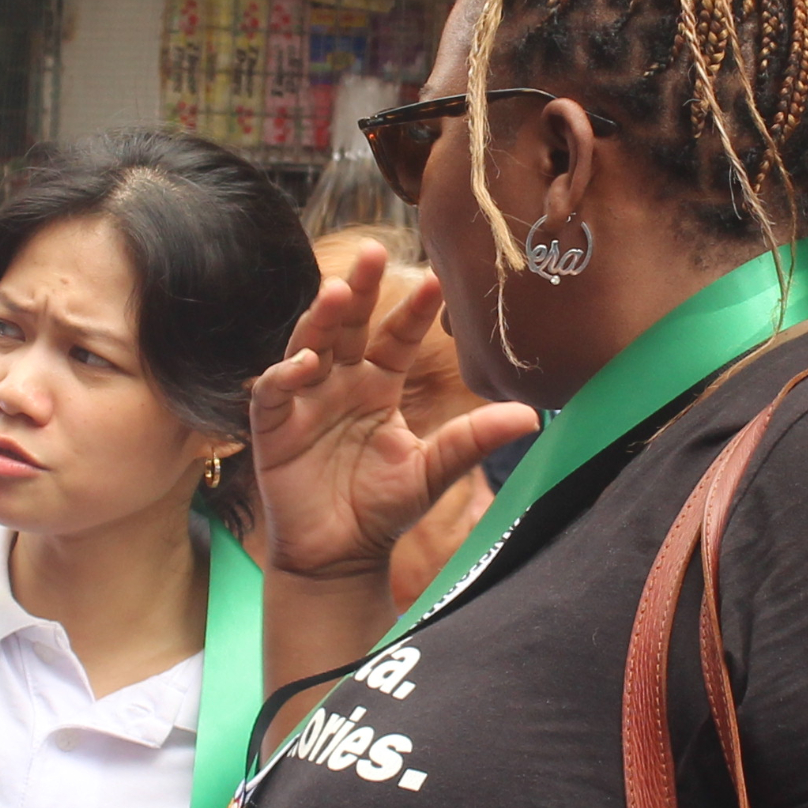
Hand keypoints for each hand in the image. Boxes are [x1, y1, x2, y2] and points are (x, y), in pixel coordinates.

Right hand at [245, 243, 539, 580]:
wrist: (339, 557)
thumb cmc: (382, 510)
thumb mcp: (433, 470)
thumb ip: (473, 439)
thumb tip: (533, 416)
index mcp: (379, 384)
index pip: (398, 336)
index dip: (414, 310)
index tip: (438, 280)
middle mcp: (341, 382)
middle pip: (349, 324)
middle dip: (360, 288)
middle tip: (374, 250)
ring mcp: (305, 400)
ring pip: (310, 344)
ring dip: (321, 318)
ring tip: (337, 291)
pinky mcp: (274, 426)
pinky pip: (274, 390)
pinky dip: (286, 374)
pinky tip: (307, 362)